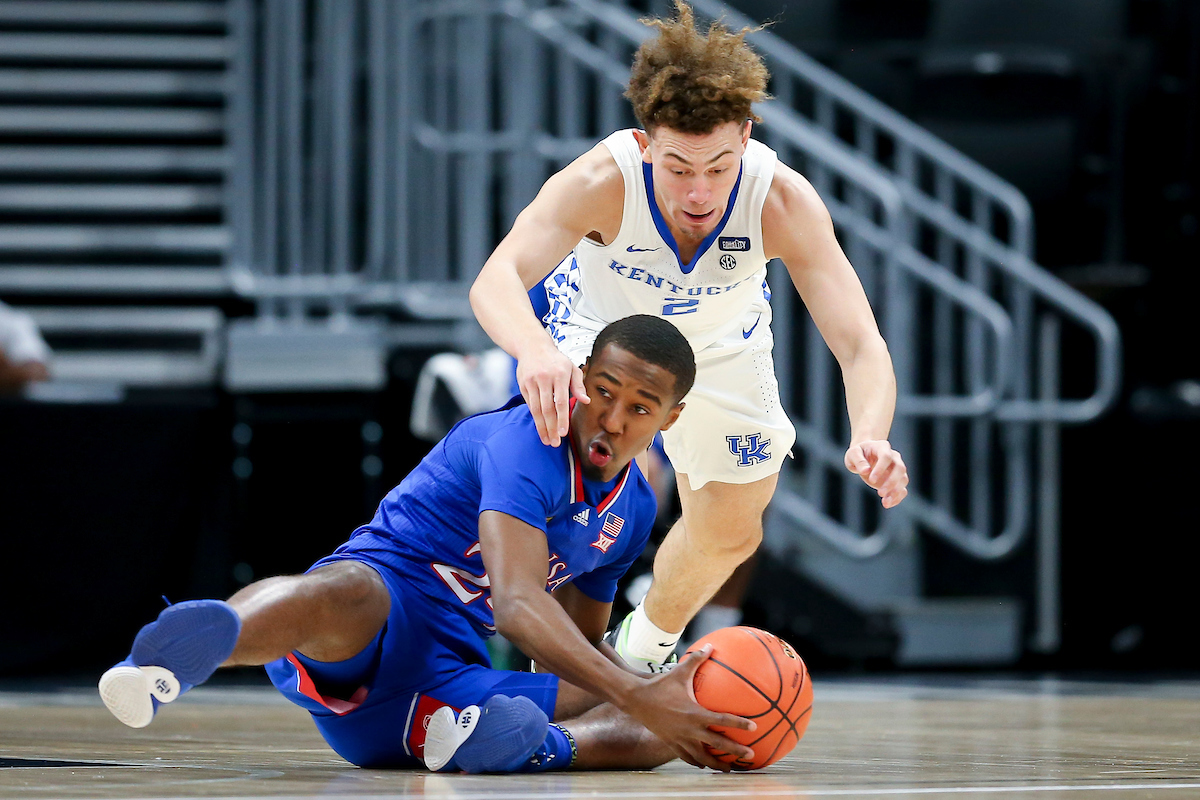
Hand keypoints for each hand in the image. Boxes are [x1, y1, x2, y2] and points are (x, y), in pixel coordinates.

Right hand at [515, 340, 587, 445]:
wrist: (532, 346)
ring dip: (541, 427)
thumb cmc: (556, 360)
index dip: (562, 419)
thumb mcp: (571, 368)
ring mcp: (531, 382)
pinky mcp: (523, 385)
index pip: (560, 401)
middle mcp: (544, 378)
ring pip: (536, 409)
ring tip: (547, 440)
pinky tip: (540, 427)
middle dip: (551, 428)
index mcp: (559, 375)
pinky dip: (535, 418)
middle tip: (555, 443)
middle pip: (547, 408)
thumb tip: (586, 401)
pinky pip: (529, 404)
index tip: (563, 433)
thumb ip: (578, 385)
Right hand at [622, 645, 755, 770]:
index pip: (722, 720)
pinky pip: (687, 757)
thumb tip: (711, 645)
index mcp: (694, 713)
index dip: (739, 723)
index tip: (754, 726)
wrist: (636, 700)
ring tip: (729, 769)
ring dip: (717, 764)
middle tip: (750, 755)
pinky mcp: (671, 744)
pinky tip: (704, 765)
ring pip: (702, 757)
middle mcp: (689, 729)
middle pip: (717, 744)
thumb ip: (697, 659)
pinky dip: (698, 762)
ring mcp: (680, 739)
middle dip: (735, 751)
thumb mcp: (680, 671)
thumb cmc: (660, 685)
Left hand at [844, 439, 907, 508]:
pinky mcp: (897, 480)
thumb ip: (858, 460)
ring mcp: (897, 468)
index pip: (886, 457)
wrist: (864, 456)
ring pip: (903, 479)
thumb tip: (866, 471)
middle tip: (880, 493)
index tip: (871, 480)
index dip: (881, 469)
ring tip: (885, 502)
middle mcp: (894, 457)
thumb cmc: (858, 453)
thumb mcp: (853, 454)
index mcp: (882, 447)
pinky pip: (902, 489)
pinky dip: (897, 497)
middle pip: (900, 468)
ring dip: (896, 492)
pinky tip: (888, 504)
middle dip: (891, 482)